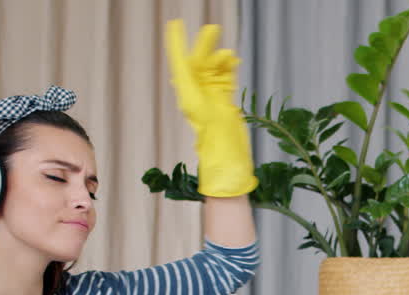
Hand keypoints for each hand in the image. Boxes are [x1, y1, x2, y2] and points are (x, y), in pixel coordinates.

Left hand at [165, 19, 255, 196]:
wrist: (226, 156)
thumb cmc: (210, 135)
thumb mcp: (195, 102)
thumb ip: (185, 74)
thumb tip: (180, 55)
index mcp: (187, 92)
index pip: (180, 61)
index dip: (177, 42)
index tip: (175, 25)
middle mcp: (198, 92)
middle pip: (200, 61)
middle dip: (205, 45)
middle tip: (212, 29)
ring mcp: (212, 96)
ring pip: (215, 68)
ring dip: (221, 58)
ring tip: (228, 54)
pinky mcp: (224, 100)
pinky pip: (226, 78)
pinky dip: (229, 68)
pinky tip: (233, 60)